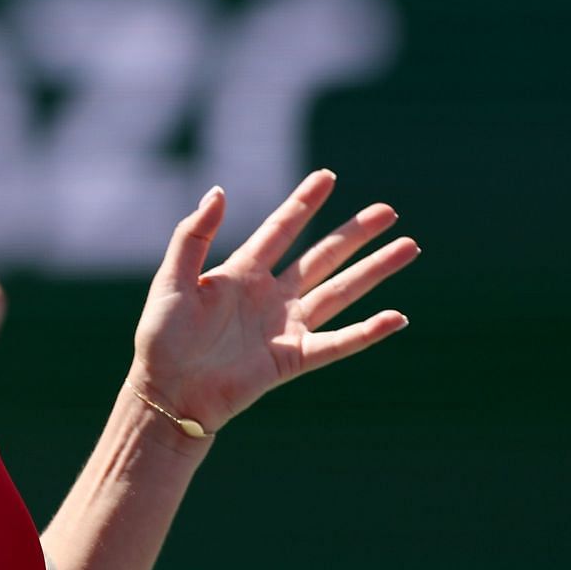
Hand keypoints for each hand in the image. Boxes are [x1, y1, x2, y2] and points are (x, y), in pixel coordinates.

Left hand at [132, 171, 416, 431]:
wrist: (166, 393)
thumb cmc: (161, 339)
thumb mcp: (172, 280)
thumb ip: (193, 236)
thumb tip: (219, 191)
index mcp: (241, 273)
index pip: (281, 230)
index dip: (303, 203)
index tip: (328, 176)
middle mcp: (270, 297)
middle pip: (322, 257)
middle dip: (355, 234)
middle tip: (388, 211)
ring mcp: (285, 327)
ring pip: (340, 292)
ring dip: (374, 271)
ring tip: (409, 247)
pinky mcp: (293, 359)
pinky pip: (338, 343)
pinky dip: (368, 332)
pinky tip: (397, 317)